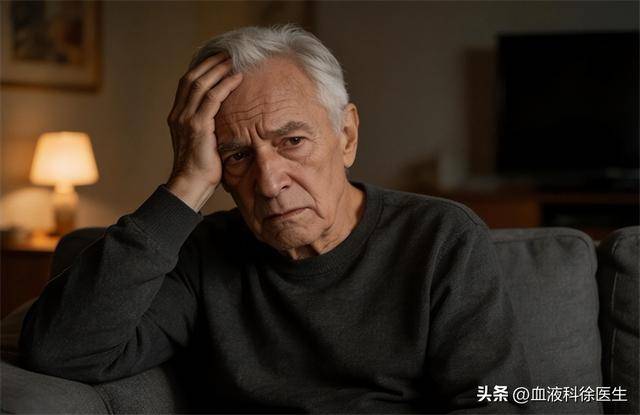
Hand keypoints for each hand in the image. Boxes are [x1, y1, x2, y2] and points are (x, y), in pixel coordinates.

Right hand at [165, 52, 242, 210]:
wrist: (190, 186)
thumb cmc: (201, 170)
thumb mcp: (203, 144)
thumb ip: (208, 128)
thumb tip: (224, 121)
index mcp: (177, 117)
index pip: (187, 84)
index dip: (202, 69)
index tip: (217, 60)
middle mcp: (178, 114)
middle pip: (192, 78)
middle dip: (210, 63)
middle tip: (227, 53)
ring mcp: (186, 119)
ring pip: (201, 84)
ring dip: (218, 69)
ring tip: (233, 60)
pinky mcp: (198, 126)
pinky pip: (212, 98)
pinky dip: (225, 85)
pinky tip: (237, 78)